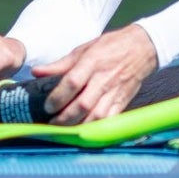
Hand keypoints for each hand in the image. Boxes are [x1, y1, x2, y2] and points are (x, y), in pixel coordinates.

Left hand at [32, 23, 157, 123]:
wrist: (142, 48)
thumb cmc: (109, 47)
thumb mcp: (82, 50)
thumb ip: (59, 64)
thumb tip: (36, 72)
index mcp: (91, 62)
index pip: (72, 83)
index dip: (58, 97)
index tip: (47, 106)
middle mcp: (103, 79)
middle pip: (83, 104)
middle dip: (65, 118)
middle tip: (52, 124)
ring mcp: (115, 92)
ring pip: (97, 116)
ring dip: (79, 126)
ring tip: (65, 130)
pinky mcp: (124, 101)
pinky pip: (110, 119)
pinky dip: (97, 128)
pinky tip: (85, 131)